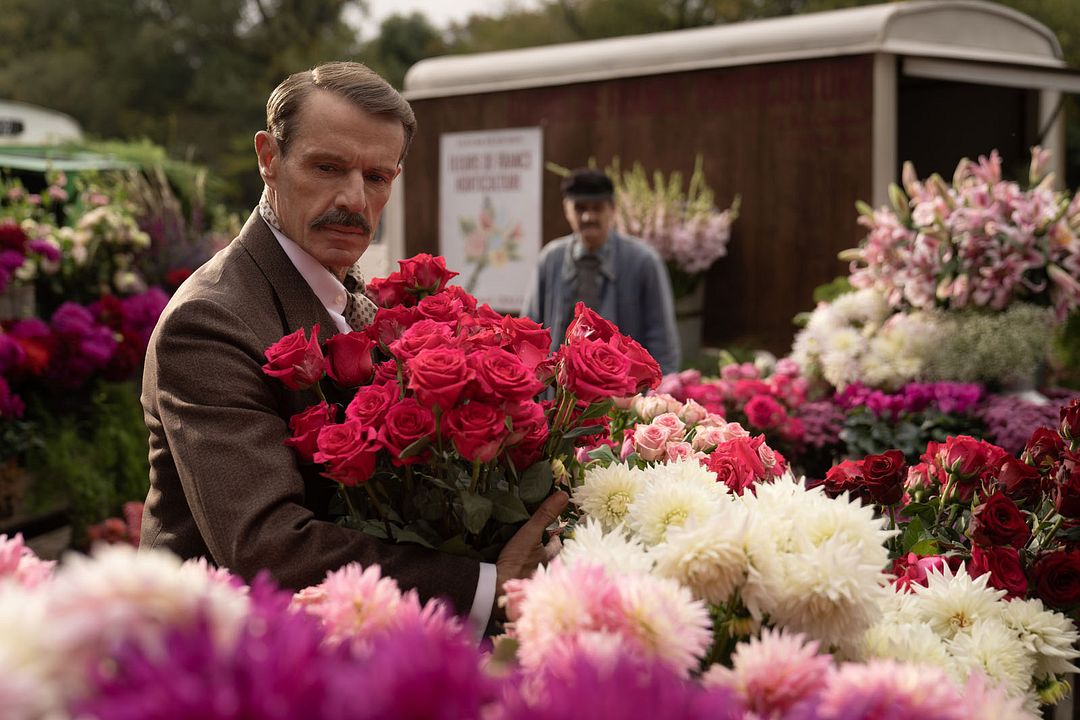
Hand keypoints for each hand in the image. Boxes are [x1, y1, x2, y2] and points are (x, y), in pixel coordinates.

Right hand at [493, 490, 568, 618]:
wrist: (497, 589)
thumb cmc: (518, 561)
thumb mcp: (530, 534)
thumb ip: (545, 515)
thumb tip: (564, 495)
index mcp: (549, 558)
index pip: (557, 546)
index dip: (555, 538)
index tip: (553, 533)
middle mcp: (544, 571)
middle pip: (548, 558)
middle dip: (546, 551)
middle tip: (540, 542)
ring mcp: (531, 580)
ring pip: (537, 568)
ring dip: (534, 562)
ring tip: (527, 554)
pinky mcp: (517, 587)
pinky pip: (523, 576)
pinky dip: (522, 571)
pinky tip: (514, 569)